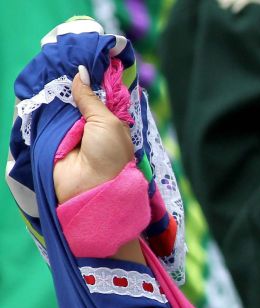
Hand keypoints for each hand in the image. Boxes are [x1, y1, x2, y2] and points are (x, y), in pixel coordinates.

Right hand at [53, 65, 133, 203]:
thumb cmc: (110, 155)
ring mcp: (70, 130)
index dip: (90, 79)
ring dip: (55, 91)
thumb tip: (81, 72)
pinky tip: (38, 85)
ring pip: (60, 104)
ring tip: (48, 66)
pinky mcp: (52, 136)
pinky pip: (45, 116)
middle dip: (70, 81)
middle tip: (60, 57)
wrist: (90, 187)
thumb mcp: (107, 122)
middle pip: (78, 97)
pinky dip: (43, 103)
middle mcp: (90, 125)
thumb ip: (91, 98)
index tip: (81, 56)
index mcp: (110, 122)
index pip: (98, 95)